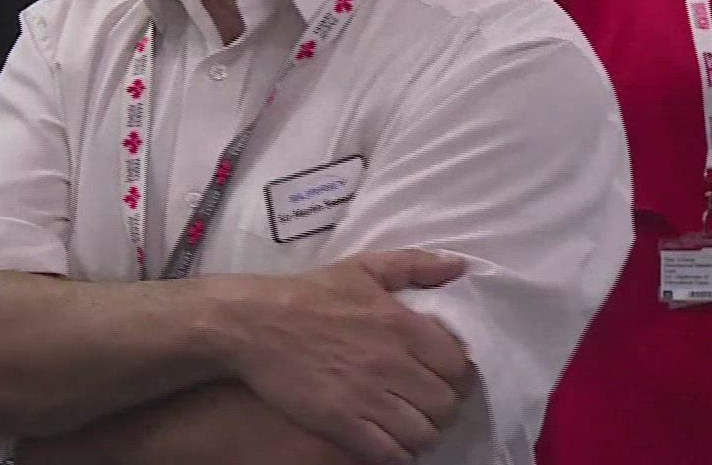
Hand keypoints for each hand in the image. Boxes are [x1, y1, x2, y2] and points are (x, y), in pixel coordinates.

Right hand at [217, 249, 473, 463]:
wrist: (251, 322)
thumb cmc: (308, 294)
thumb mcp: (361, 267)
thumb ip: (414, 265)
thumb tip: (460, 266)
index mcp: (402, 325)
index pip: (459, 367)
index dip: (455, 375)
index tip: (442, 376)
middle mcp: (391, 363)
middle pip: (445, 404)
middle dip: (441, 407)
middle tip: (424, 402)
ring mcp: (367, 397)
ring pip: (423, 433)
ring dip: (421, 432)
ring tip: (408, 424)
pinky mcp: (341, 423)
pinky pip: (390, 453)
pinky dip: (397, 452)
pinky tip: (388, 441)